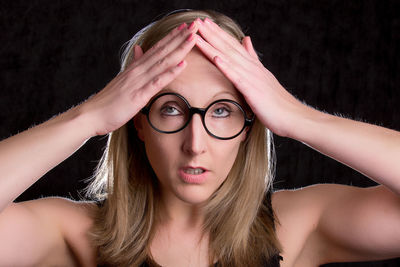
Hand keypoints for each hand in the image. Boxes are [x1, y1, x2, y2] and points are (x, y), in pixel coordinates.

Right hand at [79, 22, 198, 135]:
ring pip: (162, 62)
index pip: (157, 48)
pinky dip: (170, 73)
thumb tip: (140, 50)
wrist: (92, 115)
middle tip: (196, 24)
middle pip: (163, 50)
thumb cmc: (108, 101)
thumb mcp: (123, 80)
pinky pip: (157, 82)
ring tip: (193, 38)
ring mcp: (138, 81)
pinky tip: (182, 65)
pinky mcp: (138, 95)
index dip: (172, 37)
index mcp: (136, 68)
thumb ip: (134, 65)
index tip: (185, 27)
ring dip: (179, 49)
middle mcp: (138, 70)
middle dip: (180, 37)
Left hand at [195, 18, 308, 136]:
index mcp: (253, 66)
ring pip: (229, 58)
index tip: (206, 22)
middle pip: (229, 47)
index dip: (219, 33)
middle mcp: (252, 68)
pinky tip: (216, 58)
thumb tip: (247, 40)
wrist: (294, 116)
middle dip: (212, 33)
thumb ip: (253, 58)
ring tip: (200, 34)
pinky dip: (226, 67)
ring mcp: (253, 78)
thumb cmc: (278, 102)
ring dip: (213, 45)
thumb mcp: (263, 76)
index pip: (233, 45)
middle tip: (198, 20)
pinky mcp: (253, 91)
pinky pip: (237, 77)